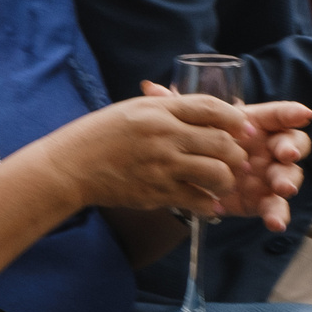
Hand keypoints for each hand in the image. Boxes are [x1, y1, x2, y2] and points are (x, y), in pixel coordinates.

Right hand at [32, 92, 257, 216]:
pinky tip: (207, 204)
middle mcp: (163, 137)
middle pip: (221, 143)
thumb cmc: (97, 136)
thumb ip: (166, 108)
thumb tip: (202, 111)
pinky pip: (196, 199)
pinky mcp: (155, 193)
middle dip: (236, 154)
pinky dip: (207, 204)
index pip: (212, 109)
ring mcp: (161, 167)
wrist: (67, 168)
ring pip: (216, 173)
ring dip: (226, 180)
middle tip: (236, 160)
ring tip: (223, 183)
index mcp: (158, 112)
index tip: (243, 128)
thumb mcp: (131, 110)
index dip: (235, 118)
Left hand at [137, 80, 309, 226]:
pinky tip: (274, 222)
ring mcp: (267, 175)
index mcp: (254, 126)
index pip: (278, 116)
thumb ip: (174, 108)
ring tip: (281, 187)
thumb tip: (149, 87)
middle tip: (285, 153)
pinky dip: (277, 214)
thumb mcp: (185, 125)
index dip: (291, 114)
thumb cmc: (193, 143)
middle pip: (290, 143)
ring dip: (288, 179)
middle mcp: (267, 149)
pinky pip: (273, 207)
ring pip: (287, 175)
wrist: (188, 177)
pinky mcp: (260, 199)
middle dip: (292, 147)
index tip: (301, 114)